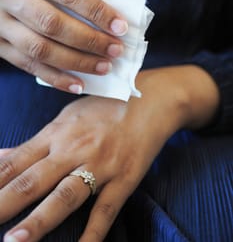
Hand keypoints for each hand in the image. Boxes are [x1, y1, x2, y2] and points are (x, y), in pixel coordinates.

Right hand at [0, 0, 127, 92]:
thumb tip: (109, 23)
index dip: (96, 11)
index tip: (121, 27)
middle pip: (53, 23)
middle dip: (90, 40)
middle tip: (116, 50)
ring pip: (41, 49)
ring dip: (78, 62)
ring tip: (104, 67)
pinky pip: (29, 66)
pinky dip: (57, 78)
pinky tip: (79, 84)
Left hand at [0, 66, 218, 241]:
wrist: (149, 101)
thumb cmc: (105, 106)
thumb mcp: (67, 116)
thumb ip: (37, 140)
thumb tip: (3, 155)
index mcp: (58, 132)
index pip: (18, 160)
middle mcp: (75, 149)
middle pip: (34, 180)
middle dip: (4, 202)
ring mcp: (100, 166)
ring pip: (64, 196)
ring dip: (38, 221)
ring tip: (13, 241)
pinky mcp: (123, 179)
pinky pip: (105, 210)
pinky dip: (92, 234)